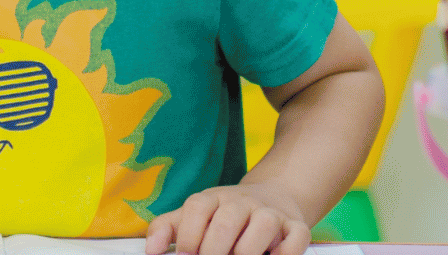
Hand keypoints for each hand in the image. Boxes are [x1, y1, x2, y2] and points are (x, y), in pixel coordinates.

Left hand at [145, 182, 308, 254]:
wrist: (273, 198)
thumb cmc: (224, 215)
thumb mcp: (195, 216)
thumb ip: (168, 229)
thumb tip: (151, 251)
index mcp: (214, 198)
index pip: (198, 207)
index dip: (189, 235)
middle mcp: (243, 202)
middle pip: (228, 219)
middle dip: (215, 250)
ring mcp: (271, 213)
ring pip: (264, 225)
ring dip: (247, 252)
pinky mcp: (295, 227)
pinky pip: (296, 238)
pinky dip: (285, 253)